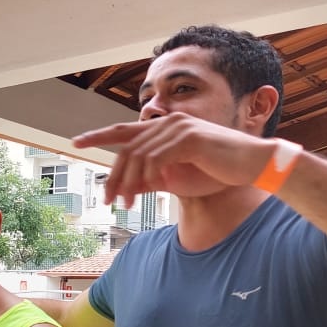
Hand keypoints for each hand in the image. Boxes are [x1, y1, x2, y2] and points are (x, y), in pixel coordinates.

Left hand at [73, 113, 276, 206]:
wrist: (250, 167)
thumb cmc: (215, 173)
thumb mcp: (175, 179)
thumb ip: (151, 179)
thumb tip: (126, 187)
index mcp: (164, 128)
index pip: (124, 130)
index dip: (98, 135)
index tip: (76, 142)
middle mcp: (168, 122)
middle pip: (127, 148)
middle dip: (113, 177)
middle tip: (106, 200)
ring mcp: (178, 127)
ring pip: (138, 156)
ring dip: (127, 183)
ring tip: (123, 204)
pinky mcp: (189, 138)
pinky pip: (156, 159)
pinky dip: (146, 177)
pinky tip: (143, 193)